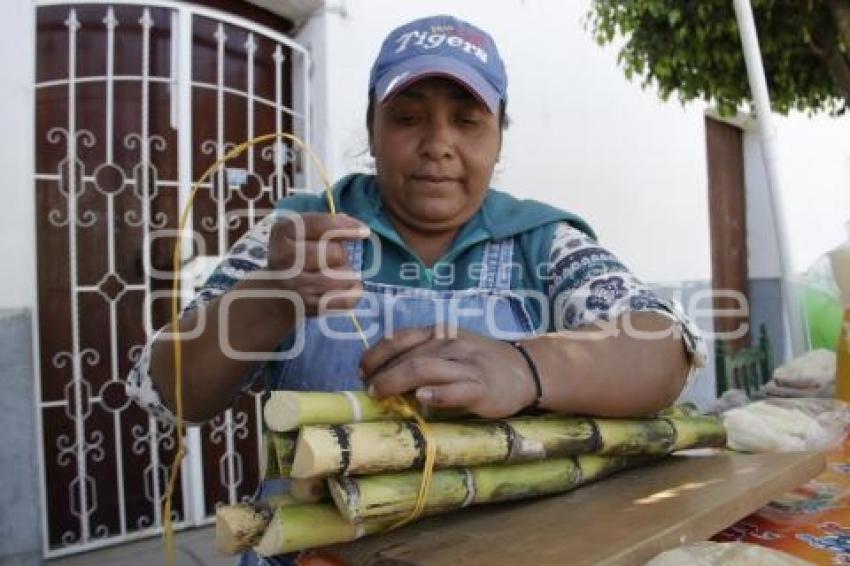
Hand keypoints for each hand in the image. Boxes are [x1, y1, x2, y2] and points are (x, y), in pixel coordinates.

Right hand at [265, 213, 369, 316]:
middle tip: (329, 259)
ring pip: (345, 277)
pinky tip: (344, 289)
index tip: (364, 231)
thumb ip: (325, 225)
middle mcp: (285, 259)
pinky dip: (353, 293)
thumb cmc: (295, 254)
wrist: (273, 292)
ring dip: (345, 275)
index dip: (346, 227)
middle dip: (340, 255)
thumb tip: (359, 228)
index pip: (319, 225)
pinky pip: (347, 299)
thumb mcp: (299, 231)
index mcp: (283, 232)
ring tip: (331, 275)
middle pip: (337, 254)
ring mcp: (296, 286)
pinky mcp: (308, 307)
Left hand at [359, 326, 538, 417]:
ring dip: (398, 380)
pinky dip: (439, 393)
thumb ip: (420, 356)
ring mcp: (467, 365)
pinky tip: (423, 399)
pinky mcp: (482, 387)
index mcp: (439, 334)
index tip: (361, 370)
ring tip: (381, 394)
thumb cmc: (477, 362)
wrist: (524, 370)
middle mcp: (451, 345)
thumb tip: (381, 376)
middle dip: (383, 373)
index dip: (377, 354)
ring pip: (427, 368)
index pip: (400, 338)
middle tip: (368, 390)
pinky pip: (459, 389)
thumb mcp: (449, 349)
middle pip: (409, 356)